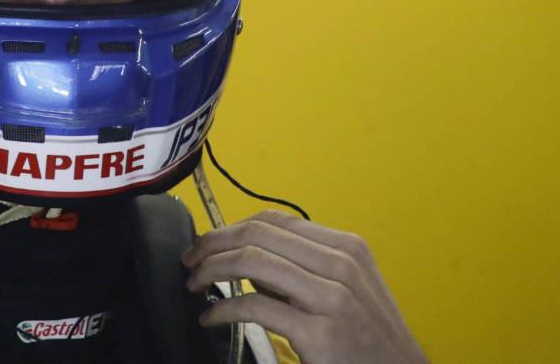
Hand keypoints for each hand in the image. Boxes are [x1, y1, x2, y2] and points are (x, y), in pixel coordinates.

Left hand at [181, 210, 427, 363]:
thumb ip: (302, 269)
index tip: (208, 242)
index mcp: (346, 248)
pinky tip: (211, 317)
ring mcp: (332, 297)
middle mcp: (341, 265)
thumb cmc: (370, 339)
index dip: (231, 227)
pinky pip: (255, 306)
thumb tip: (247, 260)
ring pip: (252, 262)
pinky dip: (222, 309)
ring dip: (211, 270)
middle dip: (212, 243)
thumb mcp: (347, 290)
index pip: (274, 221)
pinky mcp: (320, 332)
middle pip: (257, 235)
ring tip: (194, 283)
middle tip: (189, 260)